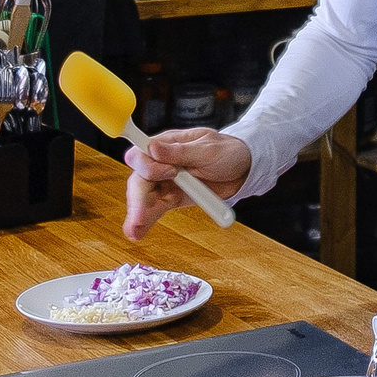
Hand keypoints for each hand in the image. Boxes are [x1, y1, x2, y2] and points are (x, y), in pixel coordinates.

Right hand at [123, 128, 248, 239]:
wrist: (242, 169)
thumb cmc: (226, 151)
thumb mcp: (208, 149)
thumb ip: (181, 151)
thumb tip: (153, 147)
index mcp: (167, 144)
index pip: (142, 153)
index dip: (146, 165)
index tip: (168, 174)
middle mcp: (160, 163)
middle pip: (139, 179)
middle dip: (138, 198)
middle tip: (140, 217)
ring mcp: (164, 182)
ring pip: (142, 196)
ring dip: (137, 214)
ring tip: (134, 231)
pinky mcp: (170, 198)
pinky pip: (154, 209)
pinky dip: (146, 220)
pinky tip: (138, 233)